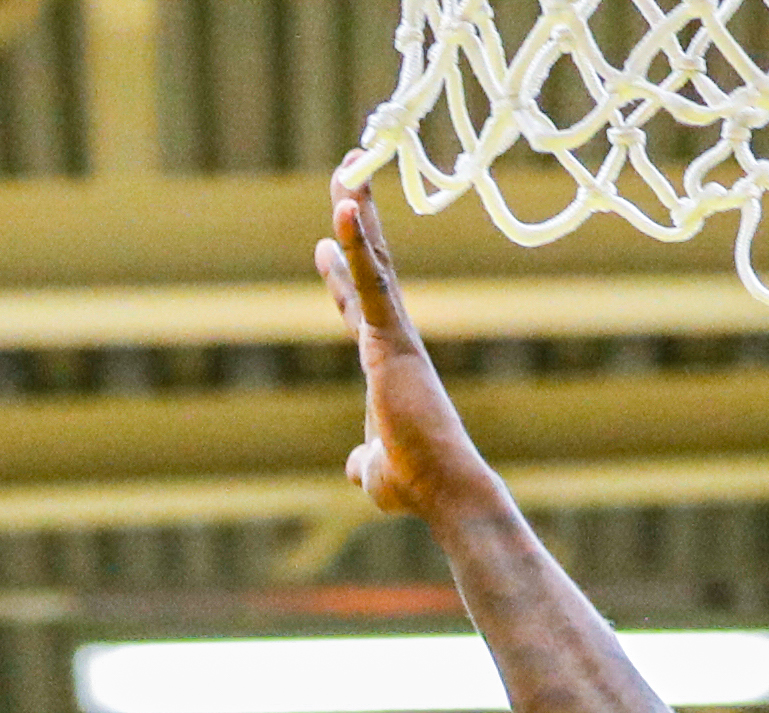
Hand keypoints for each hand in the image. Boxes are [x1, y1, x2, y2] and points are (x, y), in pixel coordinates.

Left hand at [317, 182, 501, 531]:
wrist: (443, 491)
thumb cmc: (415, 486)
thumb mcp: (373, 472)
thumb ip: (362, 461)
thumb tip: (355, 466)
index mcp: (386, 364)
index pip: (359, 307)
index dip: (341, 275)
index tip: (325, 242)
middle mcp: (394, 341)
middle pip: (368, 267)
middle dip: (356, 219)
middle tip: (347, 173)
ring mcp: (395, 336)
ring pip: (372, 260)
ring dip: (358, 210)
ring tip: (347, 165)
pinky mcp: (393, 339)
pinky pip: (370, 281)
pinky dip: (355, 245)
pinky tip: (344, 208)